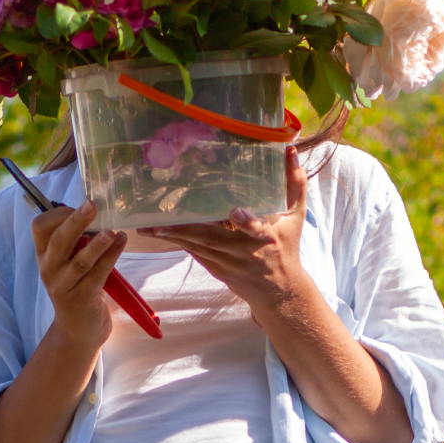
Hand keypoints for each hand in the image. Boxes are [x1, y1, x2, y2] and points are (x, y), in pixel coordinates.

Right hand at [31, 201, 128, 348]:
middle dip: (75, 222)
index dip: (59, 214)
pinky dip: (111, 257)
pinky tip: (121, 242)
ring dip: (97, 245)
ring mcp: (65, 286)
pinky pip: (98, 275)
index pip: (40, 228)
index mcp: (44, 256)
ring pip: (80, 261)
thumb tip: (93, 210)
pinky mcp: (83, 299)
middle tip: (92, 206)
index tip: (81, 208)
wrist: (77, 331)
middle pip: (59, 241)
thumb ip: (75, 241)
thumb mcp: (69, 264)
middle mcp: (50, 270)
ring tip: (111, 231)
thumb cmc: (77, 289)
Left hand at [140, 146, 309, 317]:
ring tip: (148, 228)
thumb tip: (290, 150)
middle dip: (186, 231)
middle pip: (214, 239)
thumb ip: (294, 184)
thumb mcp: (295, 217)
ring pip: (198, 248)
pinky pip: (195, 254)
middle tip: (159, 223)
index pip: (257, 229)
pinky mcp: (218, 271)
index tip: (235, 212)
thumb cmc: (287, 248)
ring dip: (173, 238)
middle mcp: (246, 252)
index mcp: (267, 237)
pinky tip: (158, 234)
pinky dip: (178, 243)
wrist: (279, 292)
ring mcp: (230, 264)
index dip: (247, 221)